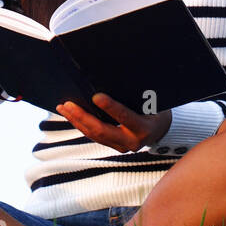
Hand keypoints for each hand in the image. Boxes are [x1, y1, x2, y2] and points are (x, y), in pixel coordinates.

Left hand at [55, 94, 171, 152]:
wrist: (161, 129)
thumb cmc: (156, 108)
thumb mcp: (152, 101)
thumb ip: (136, 95)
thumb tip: (115, 78)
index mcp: (144, 128)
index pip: (125, 117)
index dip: (110, 107)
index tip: (96, 96)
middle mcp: (132, 141)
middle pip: (102, 130)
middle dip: (83, 117)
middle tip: (68, 104)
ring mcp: (122, 146)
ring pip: (94, 135)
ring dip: (77, 120)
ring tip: (63, 107)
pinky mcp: (113, 145)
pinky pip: (94, 136)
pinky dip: (81, 124)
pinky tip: (71, 115)